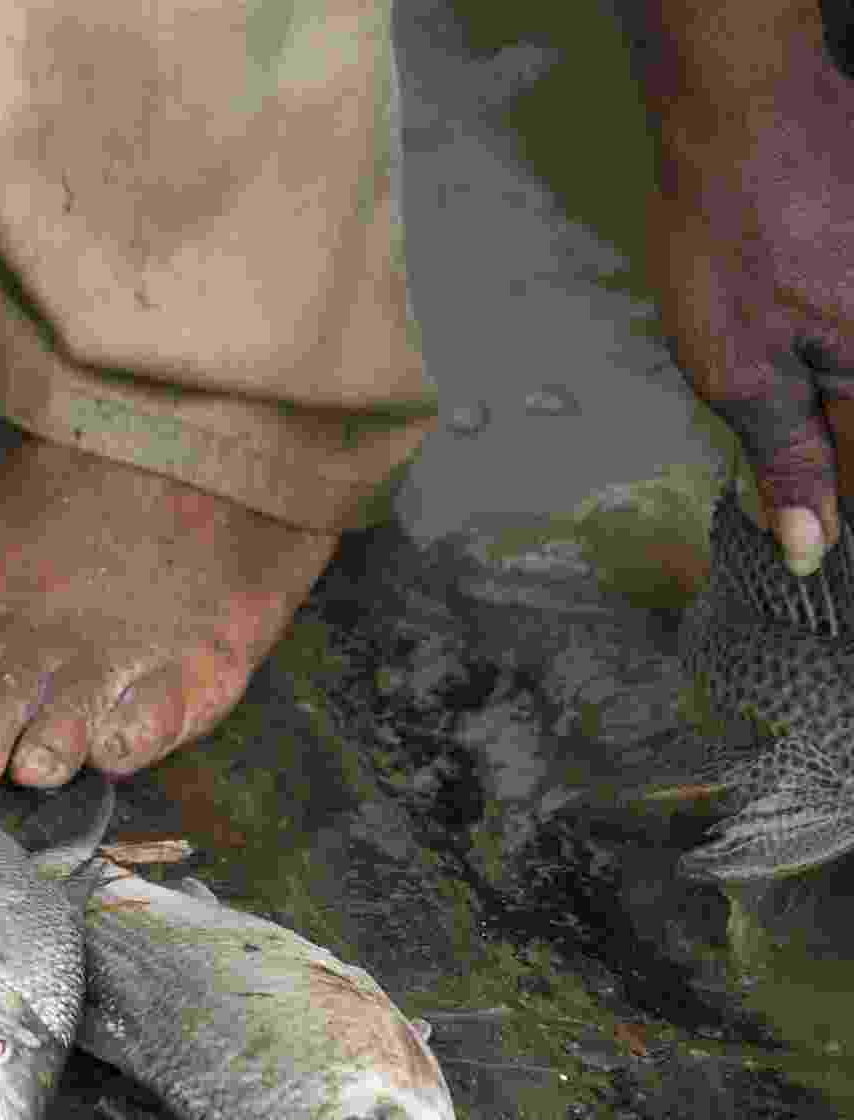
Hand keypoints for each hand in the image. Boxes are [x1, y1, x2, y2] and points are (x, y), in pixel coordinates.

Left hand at [640, 0, 853, 573]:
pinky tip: (799, 362)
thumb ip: (783, 456)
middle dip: (831, 467)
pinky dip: (835, 362)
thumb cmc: (729, 232)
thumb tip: (811, 547)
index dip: (834, 523)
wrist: (743, 109)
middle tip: (792, 507)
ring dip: (830, 423)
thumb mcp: (735, 365)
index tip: (809, 565)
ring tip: (793, 423)